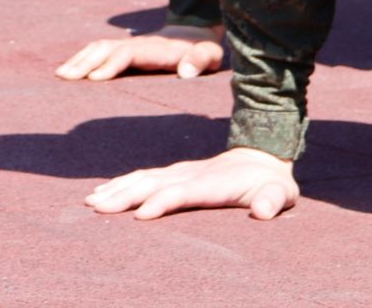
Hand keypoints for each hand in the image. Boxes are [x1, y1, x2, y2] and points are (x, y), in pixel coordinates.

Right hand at [54, 24, 225, 81]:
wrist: (195, 34)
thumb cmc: (203, 51)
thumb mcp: (210, 55)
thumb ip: (200, 60)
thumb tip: (186, 72)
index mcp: (155, 48)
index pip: (127, 53)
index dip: (110, 65)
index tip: (94, 79)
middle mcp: (137, 44)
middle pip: (105, 48)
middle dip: (84, 62)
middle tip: (64, 78)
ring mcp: (128, 46)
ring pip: (98, 48)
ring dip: (78, 59)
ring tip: (59, 75)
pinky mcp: (124, 51)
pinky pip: (99, 51)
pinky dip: (82, 58)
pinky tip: (69, 72)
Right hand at [86, 147, 297, 220]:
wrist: (263, 157)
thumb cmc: (271, 184)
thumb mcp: (280, 193)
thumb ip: (271, 200)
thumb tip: (263, 212)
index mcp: (213, 183)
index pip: (183, 192)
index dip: (162, 202)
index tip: (140, 215)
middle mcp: (191, 174)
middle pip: (153, 183)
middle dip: (126, 195)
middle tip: (98, 208)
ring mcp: (180, 172)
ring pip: (143, 178)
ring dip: (117, 189)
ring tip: (91, 201)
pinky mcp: (174, 173)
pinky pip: (143, 177)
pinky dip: (121, 183)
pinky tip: (103, 192)